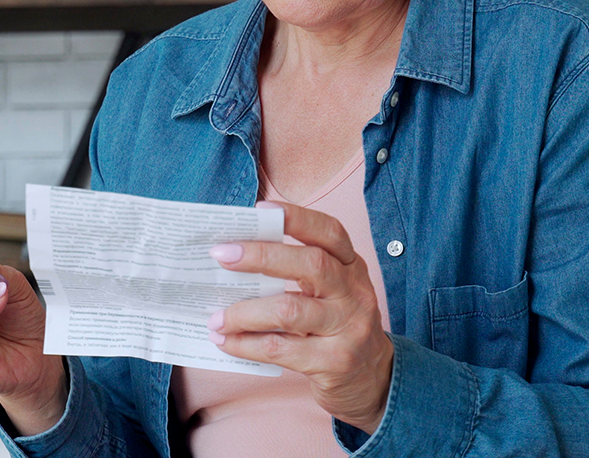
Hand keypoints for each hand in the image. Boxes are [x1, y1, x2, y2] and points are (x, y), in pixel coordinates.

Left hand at [207, 201, 392, 433]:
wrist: (372, 380)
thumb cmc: (338, 327)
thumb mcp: (332, 294)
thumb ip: (299, 275)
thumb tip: (237, 258)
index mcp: (352, 268)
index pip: (330, 232)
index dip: (297, 217)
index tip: (260, 210)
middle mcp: (355, 294)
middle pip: (311, 264)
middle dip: (261, 256)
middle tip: (221, 256)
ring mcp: (348, 329)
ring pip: (289, 310)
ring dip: (244, 312)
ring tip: (216, 318)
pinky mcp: (333, 362)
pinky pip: (280, 348)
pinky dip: (246, 344)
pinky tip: (227, 342)